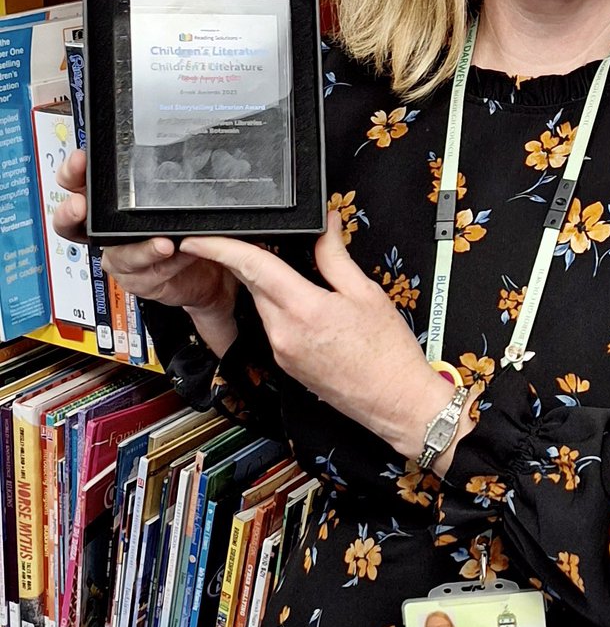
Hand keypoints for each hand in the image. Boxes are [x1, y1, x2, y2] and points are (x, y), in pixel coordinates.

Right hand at [54, 149, 238, 354]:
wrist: (209, 267)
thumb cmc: (186, 226)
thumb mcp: (175, 199)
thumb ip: (164, 185)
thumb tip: (170, 162)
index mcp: (109, 205)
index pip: (78, 185)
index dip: (71, 173)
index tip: (80, 161)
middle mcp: (106, 233)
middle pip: (72, 224)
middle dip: (70, 212)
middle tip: (79, 206)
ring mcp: (120, 258)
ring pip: (117, 256)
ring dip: (140, 250)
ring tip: (164, 244)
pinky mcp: (138, 280)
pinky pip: (147, 274)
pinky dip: (167, 264)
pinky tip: (180, 255)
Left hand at [181, 212, 460, 462]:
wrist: (395, 401)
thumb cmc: (388, 352)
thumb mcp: (366, 293)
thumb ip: (335, 256)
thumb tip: (325, 226)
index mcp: (303, 309)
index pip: (252, 267)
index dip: (219, 248)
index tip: (197, 237)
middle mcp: (283, 333)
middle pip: (253, 284)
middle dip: (248, 260)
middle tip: (254, 239)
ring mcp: (282, 352)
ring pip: (263, 305)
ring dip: (268, 284)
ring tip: (291, 267)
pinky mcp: (286, 364)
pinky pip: (274, 325)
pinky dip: (280, 306)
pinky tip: (303, 301)